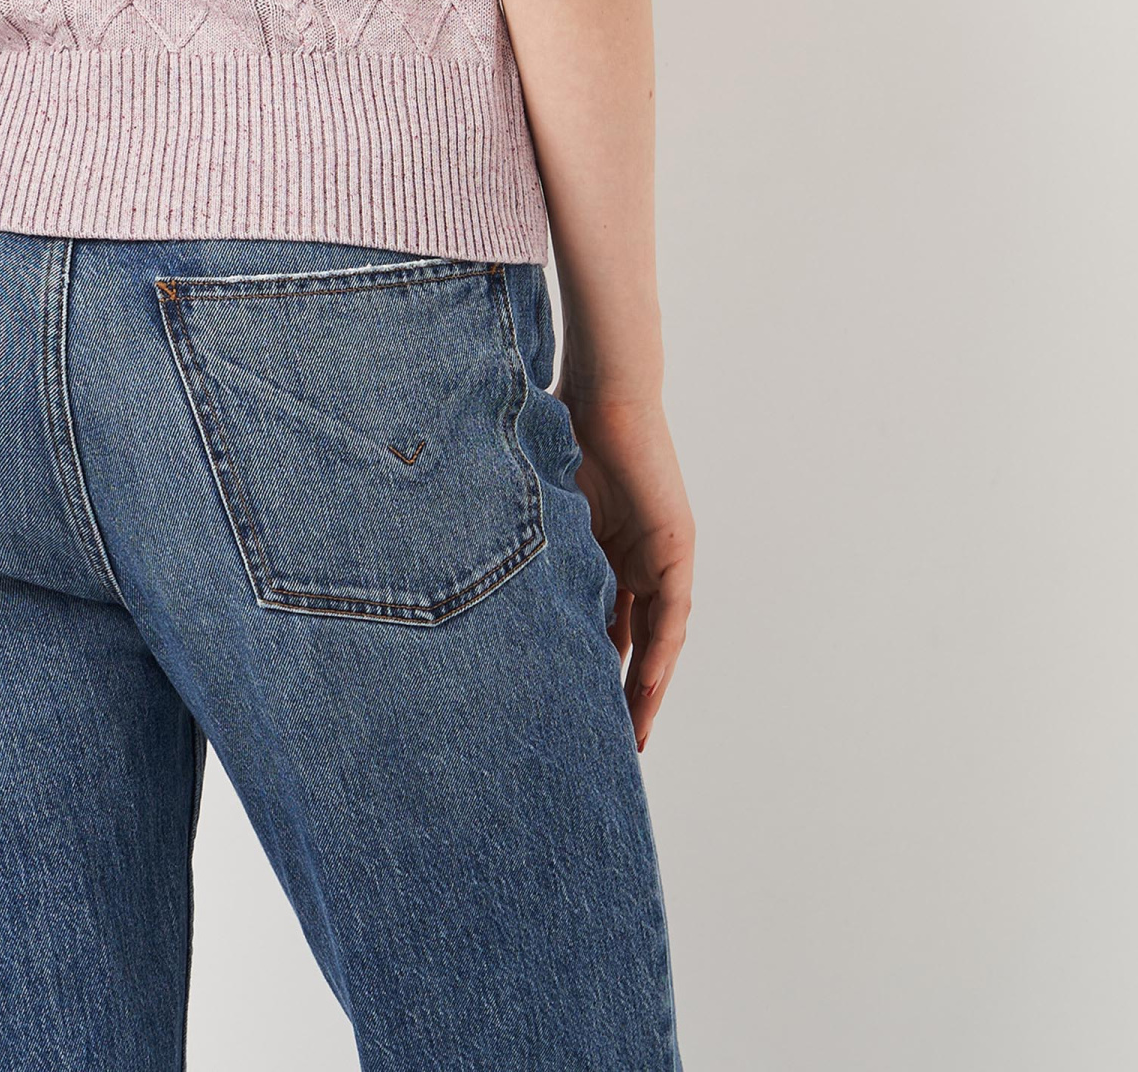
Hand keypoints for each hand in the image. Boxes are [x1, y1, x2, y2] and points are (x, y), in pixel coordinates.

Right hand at [558, 391, 694, 750]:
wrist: (603, 391)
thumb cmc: (564, 430)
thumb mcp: (540, 504)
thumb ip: (527, 539)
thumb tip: (461, 568)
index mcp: (603, 550)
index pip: (601, 623)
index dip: (588, 666)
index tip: (571, 711)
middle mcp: (637, 560)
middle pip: (634, 642)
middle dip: (622, 695)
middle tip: (606, 747)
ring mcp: (661, 555)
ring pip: (658, 639)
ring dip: (646, 689)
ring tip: (631, 736)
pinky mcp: (676, 548)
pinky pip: (671, 616)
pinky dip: (661, 655)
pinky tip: (649, 690)